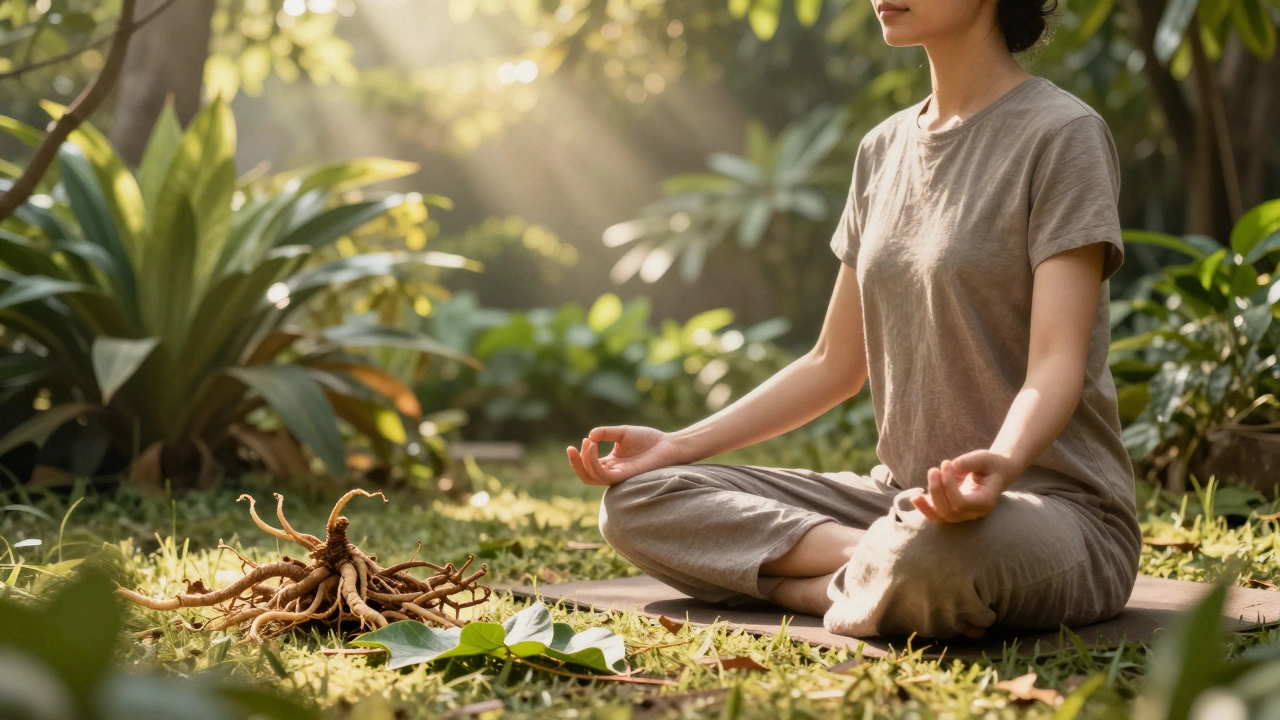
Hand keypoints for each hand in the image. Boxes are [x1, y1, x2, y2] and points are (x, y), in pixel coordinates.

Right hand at [566, 425, 682, 485]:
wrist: (668, 444)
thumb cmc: (648, 439)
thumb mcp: (622, 432)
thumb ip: (605, 433)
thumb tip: (590, 436)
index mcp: (610, 463)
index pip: (588, 466)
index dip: (581, 455)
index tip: (585, 439)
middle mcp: (612, 471)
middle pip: (586, 476)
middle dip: (575, 464)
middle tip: (571, 449)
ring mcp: (619, 475)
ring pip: (592, 478)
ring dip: (585, 461)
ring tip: (588, 444)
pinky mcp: (626, 476)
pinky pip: (605, 476)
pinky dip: (595, 463)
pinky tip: (595, 448)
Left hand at [910, 450, 1017, 522]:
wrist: (995, 473)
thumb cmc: (990, 464)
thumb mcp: (984, 458)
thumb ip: (969, 462)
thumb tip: (952, 467)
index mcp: (985, 502)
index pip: (961, 503)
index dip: (948, 485)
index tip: (946, 464)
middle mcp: (973, 513)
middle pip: (949, 511)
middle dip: (936, 490)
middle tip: (934, 469)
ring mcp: (962, 515)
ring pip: (940, 517)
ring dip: (926, 505)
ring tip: (916, 493)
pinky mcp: (952, 511)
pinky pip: (936, 515)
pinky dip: (924, 508)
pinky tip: (914, 497)